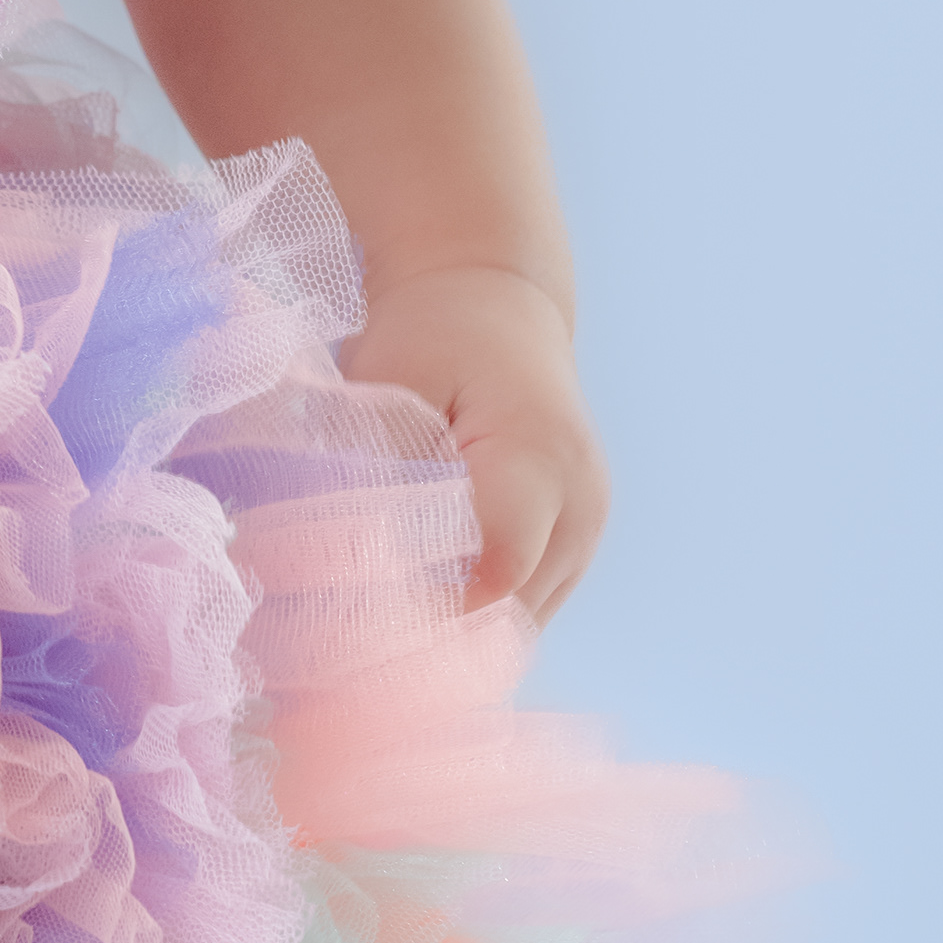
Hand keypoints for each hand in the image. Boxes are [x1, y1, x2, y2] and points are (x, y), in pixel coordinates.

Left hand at [342, 263, 608, 621]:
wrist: (495, 303)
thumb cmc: (433, 333)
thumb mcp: (392, 381)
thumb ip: (379, 464)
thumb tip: (356, 554)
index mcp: (538, 458)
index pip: (496, 574)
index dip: (432, 611)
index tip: (363, 622)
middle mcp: (580, 503)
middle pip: (514, 613)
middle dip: (439, 634)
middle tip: (359, 640)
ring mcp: (587, 527)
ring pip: (525, 621)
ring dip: (461, 632)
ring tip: (385, 628)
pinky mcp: (577, 539)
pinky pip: (530, 604)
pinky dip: (480, 616)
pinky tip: (425, 608)